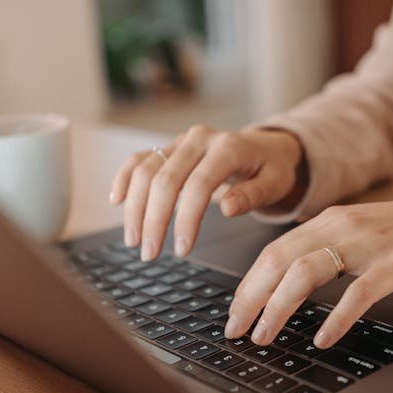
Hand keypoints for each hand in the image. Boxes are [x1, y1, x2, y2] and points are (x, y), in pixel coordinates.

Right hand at [109, 125, 304, 260]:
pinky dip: (124, 178)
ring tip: (133, 240)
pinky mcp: (168, 147)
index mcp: (228, 147)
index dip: (186, 219)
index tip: (182, 249)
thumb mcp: (275, 183)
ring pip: (145, 170)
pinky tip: (117, 201)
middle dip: (153, 220)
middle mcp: (199, 139)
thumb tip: (228, 207)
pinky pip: (139, 159)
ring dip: (135, 207)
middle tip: (149, 253)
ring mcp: (180, 141)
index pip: (199, 185)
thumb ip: (253, 195)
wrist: (265, 147)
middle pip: (165, 179)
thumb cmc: (271, 169)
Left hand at [224, 190, 392, 348]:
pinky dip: (337, 318)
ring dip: (279, 308)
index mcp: (327, 222)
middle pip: (280, 261)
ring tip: (266, 336)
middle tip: (236, 331)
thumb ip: (321, 253)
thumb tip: (279, 292)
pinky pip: (360, 292)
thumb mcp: (354, 235)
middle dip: (251, 299)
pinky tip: (323, 339)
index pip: (273, 252)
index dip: (248, 285)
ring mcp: (369, 244)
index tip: (233, 314)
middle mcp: (342, 227)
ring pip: (308, 271)